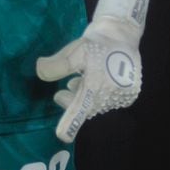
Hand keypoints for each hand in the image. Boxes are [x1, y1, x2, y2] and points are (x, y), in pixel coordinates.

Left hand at [35, 16, 142, 142]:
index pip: (80, 109)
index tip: (61, 136)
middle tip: (59, 95)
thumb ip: (56, 65)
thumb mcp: (73, 52)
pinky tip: (91, 84)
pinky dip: (98, 96)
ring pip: (97, 104)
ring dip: (84, 98)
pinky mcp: (129, 93)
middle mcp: (110, 93)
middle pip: (87, 108)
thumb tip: (40, 71)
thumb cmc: (96, 41)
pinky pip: (109, 101)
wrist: (122, 33)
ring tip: (74, 84)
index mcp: (95, 83)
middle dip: (72, 103)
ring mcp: (122, 95)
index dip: (70, 123)